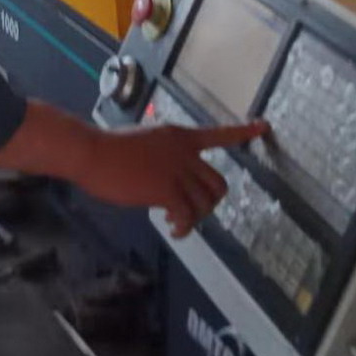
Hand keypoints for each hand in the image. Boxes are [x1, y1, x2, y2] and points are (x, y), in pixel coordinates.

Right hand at [0, 102, 267, 239]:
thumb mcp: (144, 142)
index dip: (243, 133)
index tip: (263, 128)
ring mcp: (177, 170)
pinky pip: (187, 215)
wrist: (93, 153)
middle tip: (191, 211)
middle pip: (218, 183)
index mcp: (180, 137)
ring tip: (176, 221)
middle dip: (210, 203)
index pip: (219, 134)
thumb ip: (162, 156)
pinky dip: (184, 227)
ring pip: (205, 202)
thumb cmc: (109, 149)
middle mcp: (185, 152)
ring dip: (195, 218)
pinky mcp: (166, 189)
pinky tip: (172, 228)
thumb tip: (165, 178)